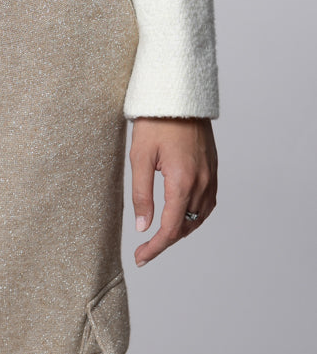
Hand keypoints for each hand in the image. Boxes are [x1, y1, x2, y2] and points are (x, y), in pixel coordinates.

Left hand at [129, 117, 216, 266]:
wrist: (178, 95)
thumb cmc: (155, 122)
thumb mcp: (139, 157)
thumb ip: (141, 194)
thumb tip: (143, 227)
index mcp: (182, 182)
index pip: (170, 229)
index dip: (155, 248)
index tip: (141, 258)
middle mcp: (201, 183)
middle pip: (186, 226)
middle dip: (166, 241)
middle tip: (145, 249)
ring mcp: (210, 176)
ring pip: (199, 217)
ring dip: (181, 229)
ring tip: (160, 235)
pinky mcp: (212, 169)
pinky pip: (208, 203)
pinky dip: (195, 215)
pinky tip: (182, 214)